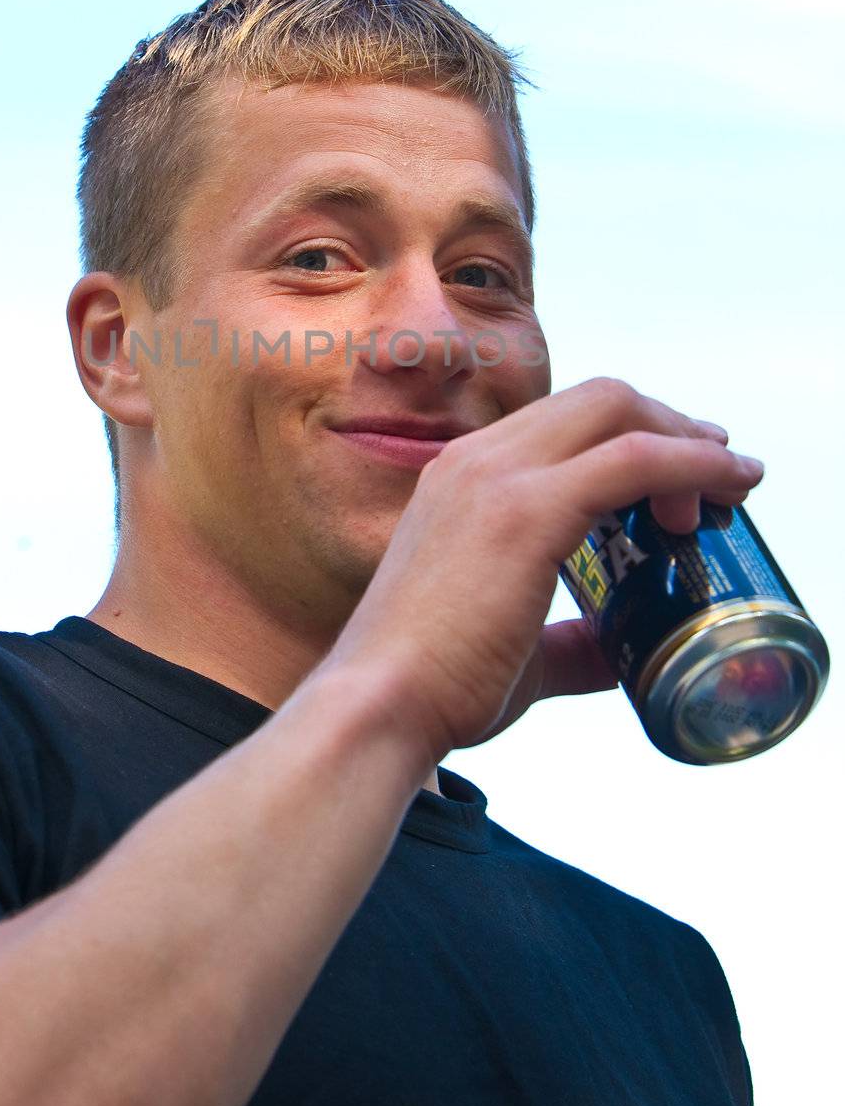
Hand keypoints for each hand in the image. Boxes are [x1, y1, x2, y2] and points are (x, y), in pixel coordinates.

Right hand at [326, 377, 763, 763]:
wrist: (379, 706)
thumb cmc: (432, 686)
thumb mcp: (516, 650)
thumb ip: (570, 642)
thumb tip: (621, 649)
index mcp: (464, 477)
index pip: (565, 422)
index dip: (635, 436)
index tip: (681, 480)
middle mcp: (477, 459)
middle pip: (601, 399)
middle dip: (671, 429)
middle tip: (715, 486)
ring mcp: (497, 476)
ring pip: (619, 411)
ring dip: (687, 445)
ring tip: (724, 494)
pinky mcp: (526, 510)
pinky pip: (634, 460)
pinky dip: (692, 466)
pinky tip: (725, 489)